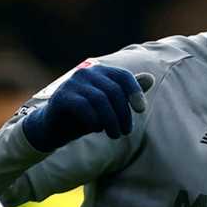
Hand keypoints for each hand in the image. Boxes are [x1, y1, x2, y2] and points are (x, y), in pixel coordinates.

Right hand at [22, 63, 154, 151]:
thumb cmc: (87, 115)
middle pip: (114, 91)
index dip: (135, 92)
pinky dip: (94, 120)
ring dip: (111, 120)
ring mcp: (72, 83)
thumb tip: (150, 78)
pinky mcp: (61, 97)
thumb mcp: (110, 105)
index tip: (141, 110)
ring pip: (100, 100)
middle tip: (126, 132)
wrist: (55, 128)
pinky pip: (83, 107)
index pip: (123, 77)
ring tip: (115, 135)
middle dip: (123, 113)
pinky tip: (97, 129)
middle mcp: (86, 73)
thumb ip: (127, 92)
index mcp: (100, 72)